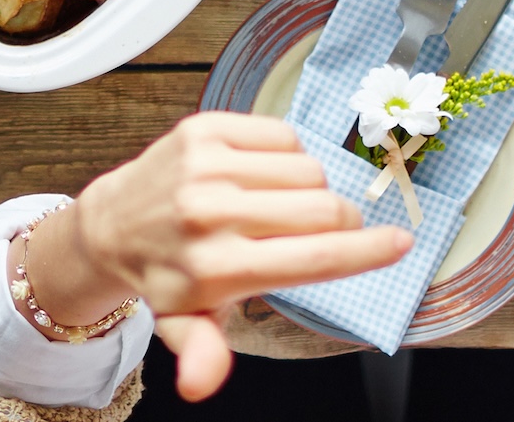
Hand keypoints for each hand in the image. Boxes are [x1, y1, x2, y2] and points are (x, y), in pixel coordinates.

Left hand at [21, 114, 410, 400]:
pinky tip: (264, 174)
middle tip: (328, 232)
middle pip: (325, 209)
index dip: (369, 251)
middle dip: (344, 222)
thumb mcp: (186, 324)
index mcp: (219, 268)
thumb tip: (201, 385)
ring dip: (311, 189)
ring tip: (280, 206)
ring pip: (310, 169)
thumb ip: (204, 352)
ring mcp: (208, 166)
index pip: (316, 257)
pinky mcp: (205, 129)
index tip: (401, 243)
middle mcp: (213, 213)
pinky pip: (285, 135)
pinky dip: (288, 155)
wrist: (112, 223)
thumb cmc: (166, 276)